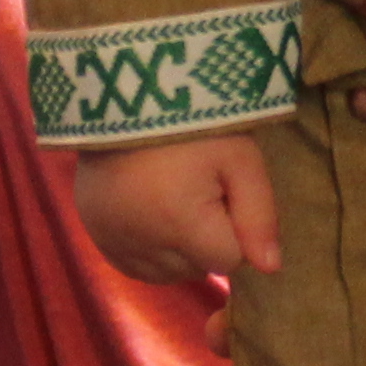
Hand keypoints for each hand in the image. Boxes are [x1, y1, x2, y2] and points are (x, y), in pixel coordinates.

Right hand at [70, 132, 280, 290]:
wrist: (127, 93)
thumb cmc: (192, 123)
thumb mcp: (239, 159)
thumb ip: (259, 215)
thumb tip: (270, 269)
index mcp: (182, 226)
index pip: (229, 260)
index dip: (234, 227)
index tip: (223, 190)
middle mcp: (144, 244)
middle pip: (197, 268)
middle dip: (206, 239)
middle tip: (197, 187)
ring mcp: (113, 241)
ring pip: (167, 273)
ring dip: (178, 250)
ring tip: (174, 200)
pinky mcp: (94, 233)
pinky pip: (134, 267)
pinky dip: (149, 251)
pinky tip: (152, 216)